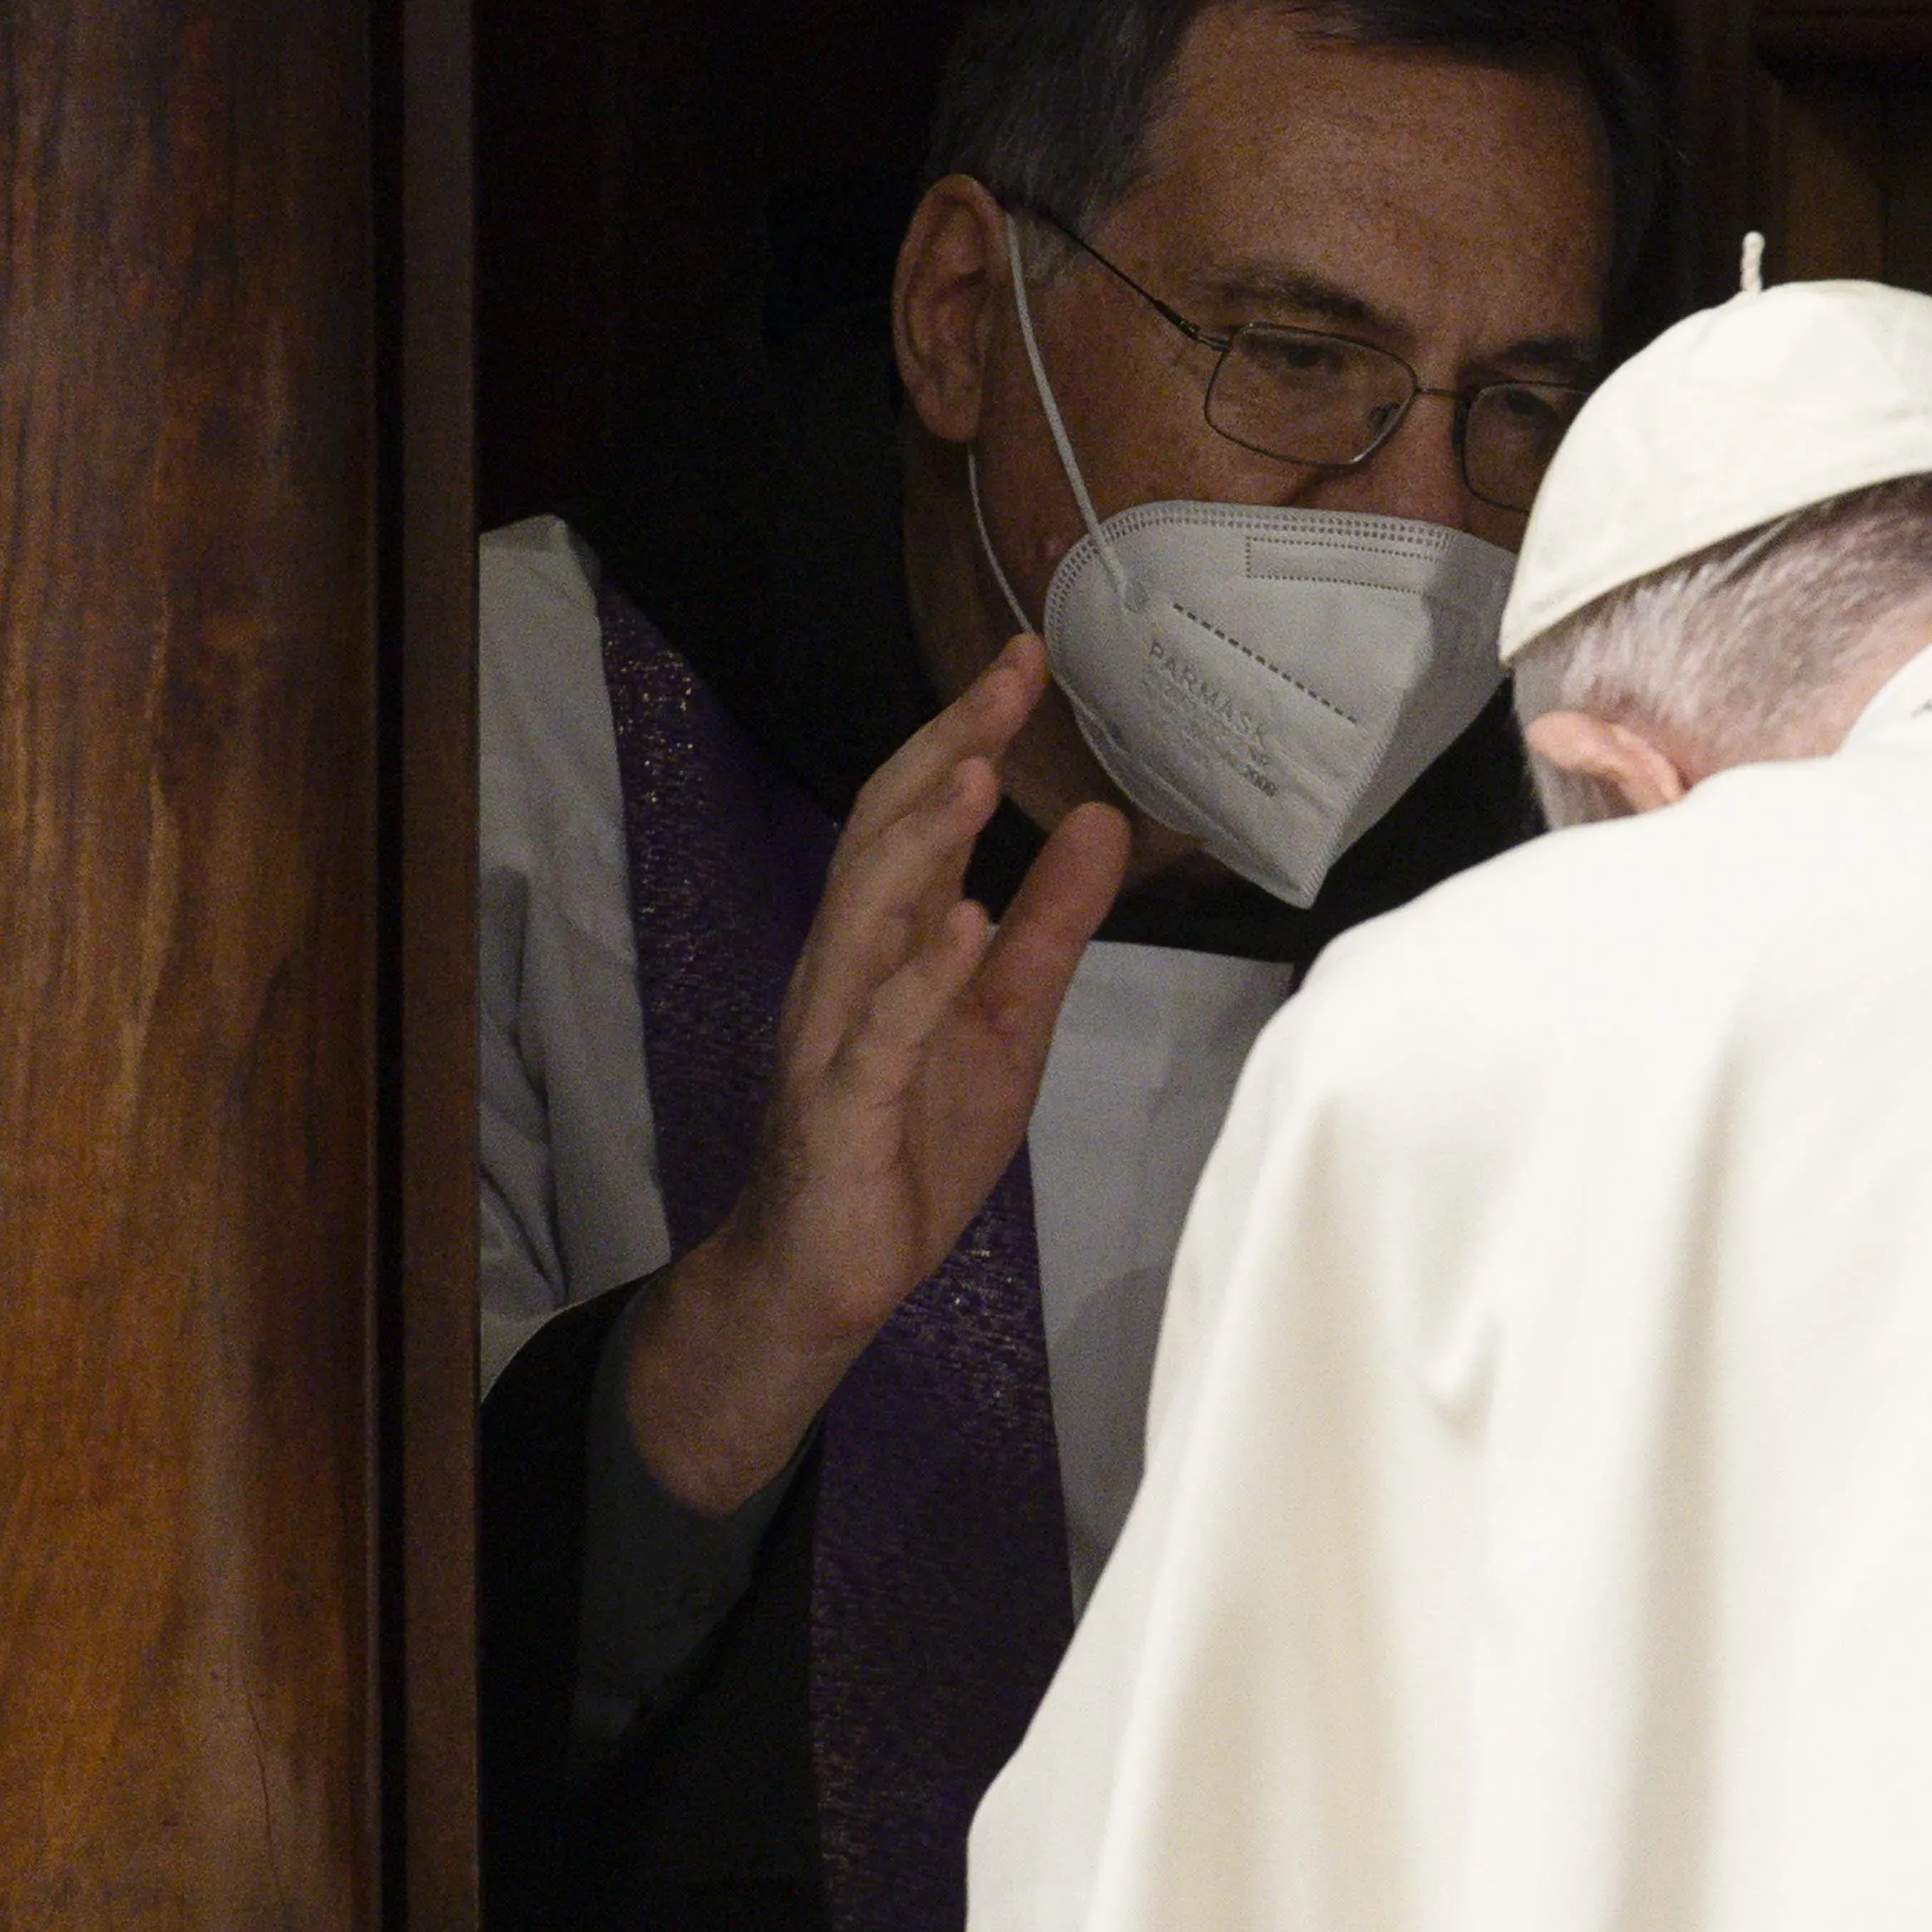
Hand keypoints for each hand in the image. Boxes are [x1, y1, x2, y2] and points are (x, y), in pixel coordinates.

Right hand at [624, 636, 1127, 1510]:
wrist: (827, 1273)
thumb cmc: (906, 1142)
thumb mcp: (1008, 1024)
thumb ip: (1049, 927)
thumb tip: (1105, 820)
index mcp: (887, 940)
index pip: (918, 812)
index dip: (967, 732)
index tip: (1026, 659)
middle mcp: (845, 966)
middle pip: (882, 835)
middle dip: (943, 750)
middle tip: (1007, 676)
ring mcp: (833, 1034)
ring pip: (865, 915)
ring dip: (920, 842)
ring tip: (977, 771)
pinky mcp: (838, 1108)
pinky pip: (876, 1033)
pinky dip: (917, 978)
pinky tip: (960, 927)